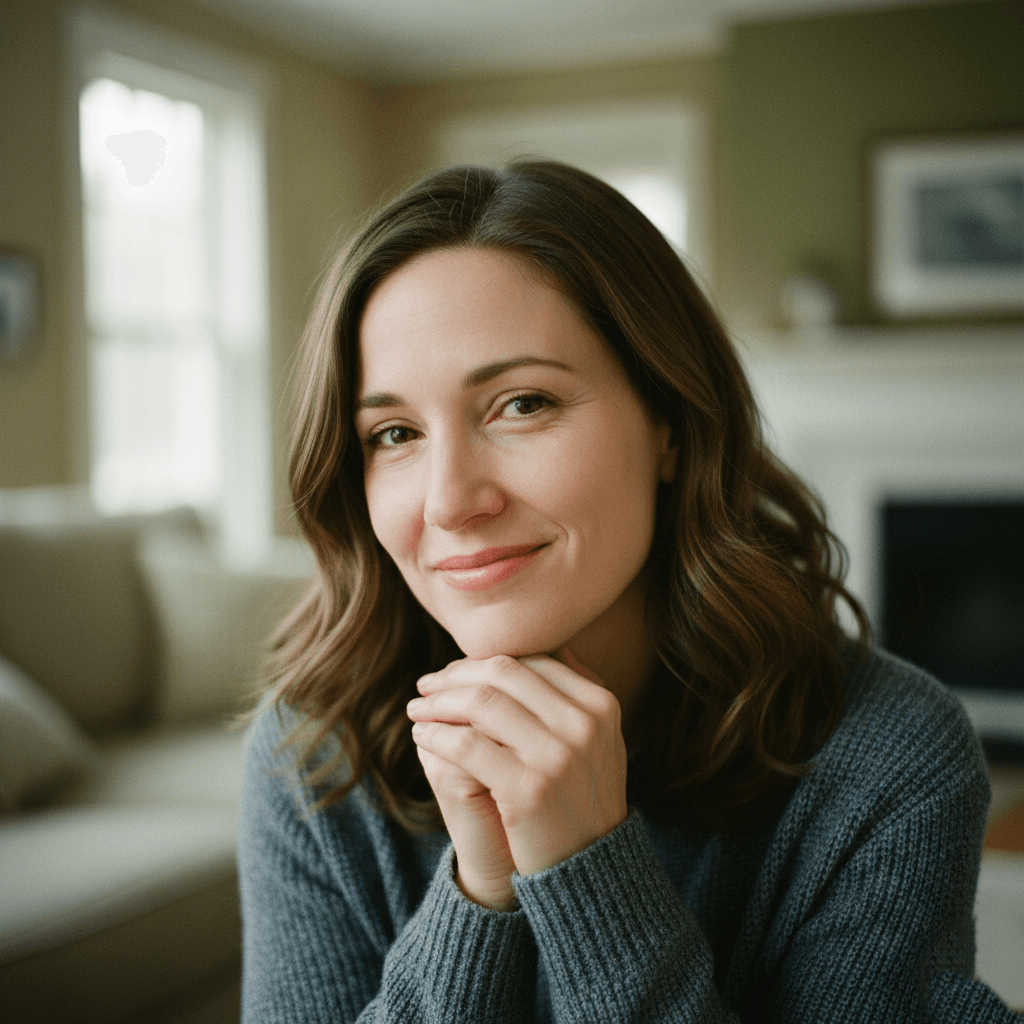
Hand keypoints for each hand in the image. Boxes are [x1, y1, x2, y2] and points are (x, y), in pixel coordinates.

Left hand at [407, 649, 627, 906]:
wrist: (590, 871)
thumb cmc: (582, 801)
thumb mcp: (599, 742)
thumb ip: (577, 695)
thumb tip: (553, 645)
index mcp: (601, 706)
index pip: (531, 663)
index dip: (484, 663)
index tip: (455, 672)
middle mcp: (584, 724)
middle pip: (503, 674)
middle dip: (456, 674)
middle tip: (426, 684)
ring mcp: (558, 755)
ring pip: (481, 704)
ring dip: (439, 702)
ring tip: (417, 709)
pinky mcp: (528, 788)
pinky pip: (466, 745)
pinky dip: (437, 735)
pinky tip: (422, 737)